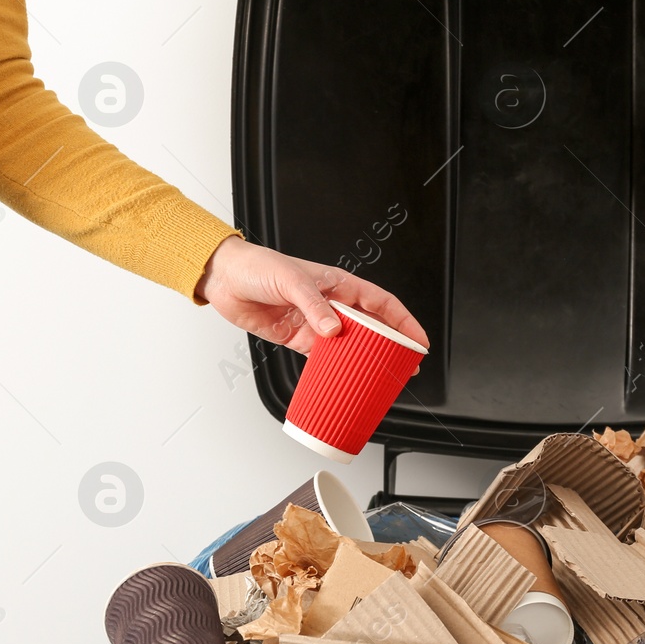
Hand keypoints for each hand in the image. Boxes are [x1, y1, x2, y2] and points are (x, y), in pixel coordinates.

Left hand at [195, 236, 427, 356]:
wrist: (226, 278)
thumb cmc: (259, 266)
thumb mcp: (291, 280)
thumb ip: (314, 306)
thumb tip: (334, 330)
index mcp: (338, 283)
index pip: (381, 303)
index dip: (403, 321)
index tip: (418, 340)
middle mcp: (330, 303)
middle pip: (370, 327)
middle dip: (390, 346)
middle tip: (405, 366)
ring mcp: (315, 322)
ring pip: (349, 345)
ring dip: (363, 360)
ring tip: (378, 377)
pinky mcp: (296, 338)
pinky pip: (322, 357)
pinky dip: (333, 368)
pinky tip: (342, 377)